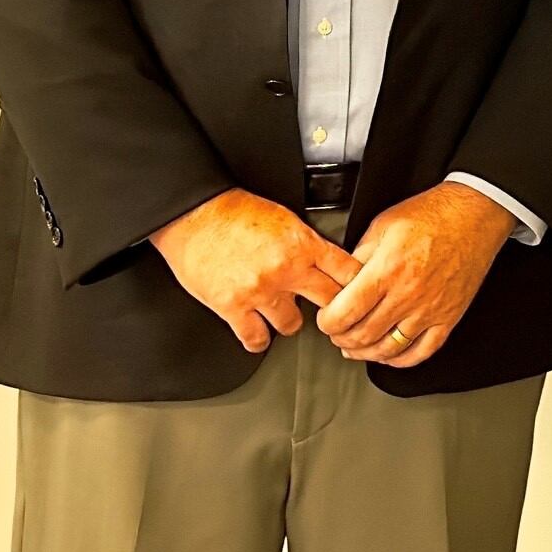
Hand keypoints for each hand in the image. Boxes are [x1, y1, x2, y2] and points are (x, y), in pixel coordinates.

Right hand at [150, 189, 359, 352]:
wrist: (194, 214)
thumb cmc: (234, 212)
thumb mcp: (285, 219)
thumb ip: (307, 243)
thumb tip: (326, 261)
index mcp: (303, 244)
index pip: (348, 272)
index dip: (356, 285)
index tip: (357, 294)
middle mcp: (286, 270)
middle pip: (330, 302)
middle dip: (330, 308)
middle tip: (328, 313)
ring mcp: (260, 291)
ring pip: (293, 325)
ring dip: (289, 321)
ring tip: (283, 314)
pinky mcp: (232, 306)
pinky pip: (256, 338)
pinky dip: (258, 339)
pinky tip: (259, 333)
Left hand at [314, 181, 516, 368]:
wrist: (474, 216)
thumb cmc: (433, 216)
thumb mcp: (383, 226)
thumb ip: (358, 257)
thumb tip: (342, 281)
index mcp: (387, 269)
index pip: (345, 312)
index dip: (328, 323)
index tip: (326, 319)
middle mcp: (408, 293)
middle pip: (364, 335)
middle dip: (342, 338)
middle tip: (337, 333)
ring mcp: (431, 309)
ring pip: (390, 348)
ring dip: (367, 353)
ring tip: (356, 347)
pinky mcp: (449, 316)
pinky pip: (423, 350)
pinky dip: (402, 360)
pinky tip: (390, 354)